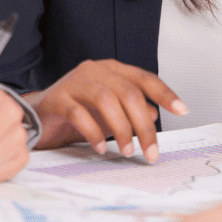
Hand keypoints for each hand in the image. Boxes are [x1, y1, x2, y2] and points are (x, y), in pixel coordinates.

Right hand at [28, 59, 187, 162]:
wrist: (39, 114)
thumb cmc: (78, 112)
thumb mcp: (111, 112)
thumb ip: (132, 110)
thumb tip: (154, 115)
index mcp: (111, 70)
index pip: (144, 78)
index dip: (165, 93)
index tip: (182, 111)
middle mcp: (95, 70)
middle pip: (128, 92)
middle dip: (143, 125)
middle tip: (150, 151)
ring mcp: (75, 82)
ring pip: (106, 99)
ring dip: (121, 129)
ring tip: (127, 150)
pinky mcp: (57, 98)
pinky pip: (79, 113)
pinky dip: (93, 132)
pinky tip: (100, 147)